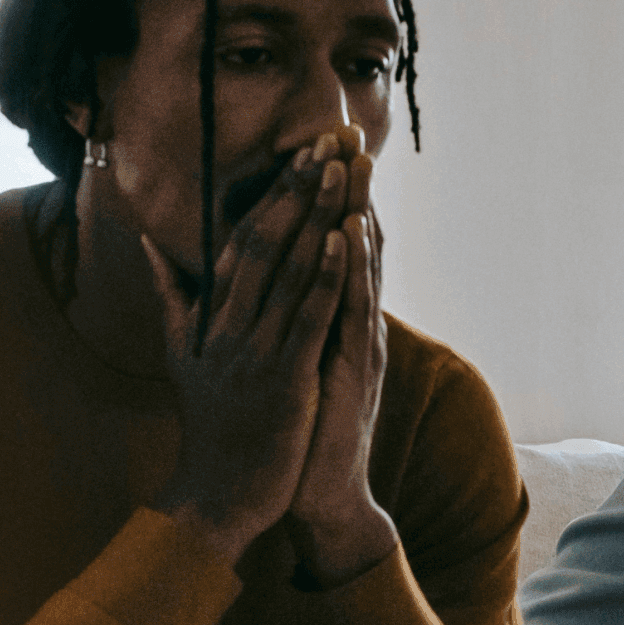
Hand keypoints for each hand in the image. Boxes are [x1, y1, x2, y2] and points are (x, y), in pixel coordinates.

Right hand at [143, 141, 351, 561]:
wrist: (215, 495)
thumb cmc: (209, 424)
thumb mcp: (179, 353)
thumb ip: (169, 295)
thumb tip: (147, 243)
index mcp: (208, 315)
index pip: (242, 239)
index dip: (274, 193)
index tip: (302, 151)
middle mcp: (227, 324)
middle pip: (266, 242)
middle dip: (299, 189)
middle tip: (328, 141)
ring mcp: (253, 350)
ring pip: (290, 271)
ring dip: (318, 217)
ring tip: (341, 169)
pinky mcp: (282, 379)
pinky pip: (307, 319)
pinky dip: (326, 278)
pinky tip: (344, 240)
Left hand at [286, 128, 397, 585]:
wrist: (318, 493)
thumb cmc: (298, 428)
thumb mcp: (285, 362)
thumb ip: (282, 319)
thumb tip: (265, 279)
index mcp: (329, 317)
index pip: (332, 242)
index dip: (327, 194)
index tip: (319, 144)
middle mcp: (349, 322)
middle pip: (351, 241)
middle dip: (348, 186)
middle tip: (346, 131)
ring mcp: (355, 342)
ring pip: (358, 265)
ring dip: (357, 210)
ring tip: (354, 161)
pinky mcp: (353, 368)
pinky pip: (354, 311)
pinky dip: (352, 269)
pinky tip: (351, 232)